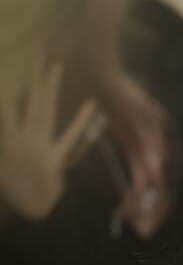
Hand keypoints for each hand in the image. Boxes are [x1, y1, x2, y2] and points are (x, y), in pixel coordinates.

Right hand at [0, 55, 97, 220]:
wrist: (29, 212)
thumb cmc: (16, 189)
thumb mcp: (2, 167)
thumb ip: (1, 149)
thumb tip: (6, 123)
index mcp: (7, 139)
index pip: (5, 105)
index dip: (4, 87)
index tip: (5, 65)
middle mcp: (21, 138)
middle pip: (28, 100)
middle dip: (33, 75)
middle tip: (38, 52)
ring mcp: (38, 147)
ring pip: (44, 110)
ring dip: (50, 87)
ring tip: (56, 66)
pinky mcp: (54, 159)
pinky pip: (69, 136)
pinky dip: (80, 121)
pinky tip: (91, 105)